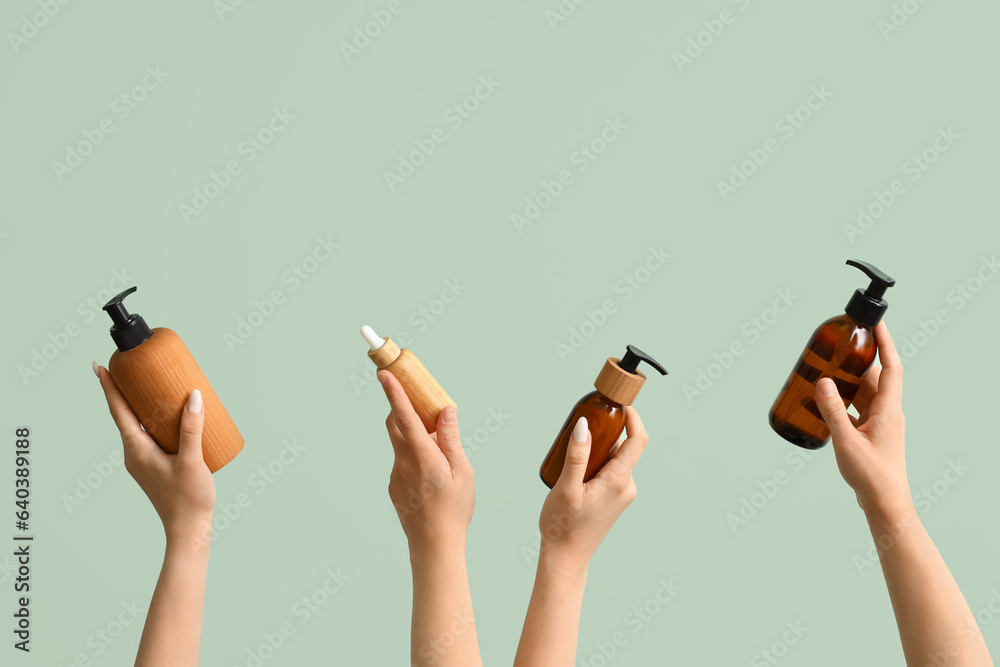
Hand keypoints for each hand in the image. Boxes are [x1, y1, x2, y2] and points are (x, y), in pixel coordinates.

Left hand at [95, 362, 214, 547]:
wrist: (188, 530)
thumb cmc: (188, 499)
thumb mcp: (192, 461)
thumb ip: (192, 428)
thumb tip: (194, 396)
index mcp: (136, 450)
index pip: (118, 412)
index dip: (109, 388)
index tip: (99, 366)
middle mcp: (134, 454)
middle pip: (125, 415)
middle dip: (125, 390)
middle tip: (129, 367)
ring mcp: (143, 461)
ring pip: (139, 425)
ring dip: (141, 405)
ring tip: (153, 387)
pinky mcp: (155, 465)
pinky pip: (150, 435)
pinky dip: (155, 420)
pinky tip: (171, 417)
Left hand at [378, 371, 473, 556]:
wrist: (434, 545)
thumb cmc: (454, 508)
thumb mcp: (462, 471)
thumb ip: (450, 438)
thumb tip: (445, 410)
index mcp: (422, 456)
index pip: (404, 417)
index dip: (393, 393)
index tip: (384, 374)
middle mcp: (403, 462)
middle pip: (395, 424)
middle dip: (402, 406)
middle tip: (418, 397)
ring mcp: (396, 474)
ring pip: (400, 443)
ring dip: (413, 434)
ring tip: (438, 446)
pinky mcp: (394, 485)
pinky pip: (403, 461)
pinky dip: (414, 454)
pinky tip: (432, 473)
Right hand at [538, 407, 647, 569]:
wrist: (566, 558)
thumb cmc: (563, 526)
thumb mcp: (566, 487)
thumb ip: (577, 455)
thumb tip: (584, 424)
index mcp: (619, 481)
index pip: (638, 441)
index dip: (633, 418)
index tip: (620, 405)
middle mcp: (626, 487)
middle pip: (623, 448)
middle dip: (605, 434)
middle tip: (582, 429)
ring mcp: (622, 495)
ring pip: (614, 460)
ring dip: (597, 451)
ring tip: (572, 457)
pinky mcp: (614, 500)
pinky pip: (609, 473)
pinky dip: (595, 465)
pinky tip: (575, 474)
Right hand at [813, 321, 909, 512]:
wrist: (885, 502)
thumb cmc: (871, 475)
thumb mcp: (846, 441)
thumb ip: (832, 410)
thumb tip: (822, 382)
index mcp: (888, 410)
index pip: (891, 368)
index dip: (885, 343)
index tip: (876, 325)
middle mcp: (888, 412)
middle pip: (875, 377)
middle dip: (860, 359)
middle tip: (841, 345)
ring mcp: (881, 422)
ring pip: (865, 392)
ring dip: (850, 380)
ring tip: (829, 369)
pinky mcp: (872, 432)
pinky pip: (859, 407)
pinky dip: (845, 399)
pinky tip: (828, 400)